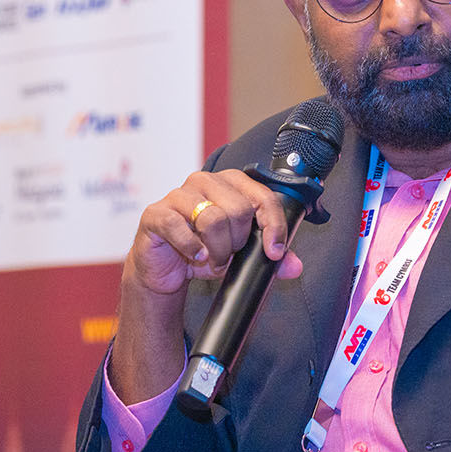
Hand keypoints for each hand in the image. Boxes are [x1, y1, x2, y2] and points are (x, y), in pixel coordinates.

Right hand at [110, 169, 304, 402]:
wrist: (166, 270)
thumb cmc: (204, 252)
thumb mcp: (242, 256)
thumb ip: (270, 258)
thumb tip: (294, 267)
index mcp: (231, 183)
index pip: (263, 196)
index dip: (273, 225)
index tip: (275, 252)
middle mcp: (205, 181)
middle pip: (238, 210)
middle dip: (238, 242)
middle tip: (229, 256)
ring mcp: (178, 195)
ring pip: (212, 219)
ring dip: (218, 250)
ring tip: (213, 260)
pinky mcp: (156, 213)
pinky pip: (179, 227)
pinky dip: (192, 249)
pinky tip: (196, 256)